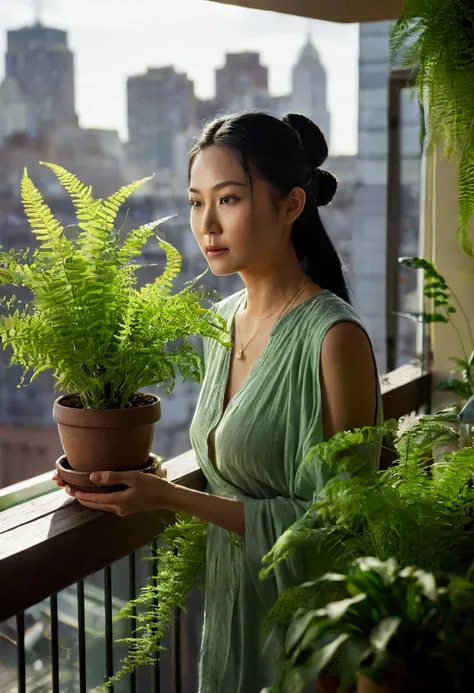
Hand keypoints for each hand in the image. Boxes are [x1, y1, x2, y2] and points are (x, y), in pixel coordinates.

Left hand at [54, 467, 176, 516]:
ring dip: (90, 500)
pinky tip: (97, 495)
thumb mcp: (133, 477)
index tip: (70, 489)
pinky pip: (108, 505)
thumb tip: (93, 477)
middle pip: (95, 505)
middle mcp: (119, 509)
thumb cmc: (152, 485)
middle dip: (82, 498)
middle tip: (69, 490)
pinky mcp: (127, 509)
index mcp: (119, 502)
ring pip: (101, 506)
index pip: (95, 499)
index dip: (81, 495)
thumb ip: (112, 477)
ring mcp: (123, 510)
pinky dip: (99, 500)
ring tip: (79, 493)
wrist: (167, 497)